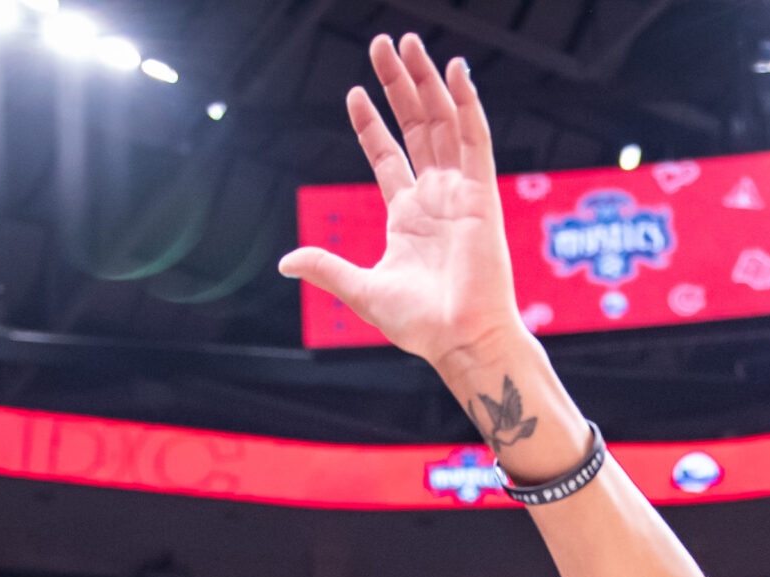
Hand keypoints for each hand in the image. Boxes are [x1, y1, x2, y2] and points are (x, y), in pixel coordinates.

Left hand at [276, 36, 525, 372]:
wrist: (460, 339)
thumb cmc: (420, 325)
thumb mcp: (362, 290)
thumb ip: (327, 267)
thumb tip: (286, 261)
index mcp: (408, 216)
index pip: (388, 155)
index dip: (371, 123)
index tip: (354, 91)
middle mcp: (435, 197)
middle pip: (416, 126)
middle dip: (399, 85)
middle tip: (384, 44)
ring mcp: (460, 192)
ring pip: (443, 123)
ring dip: (427, 82)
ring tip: (410, 44)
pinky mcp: (483, 194)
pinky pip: (476, 139)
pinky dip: (468, 104)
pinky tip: (456, 72)